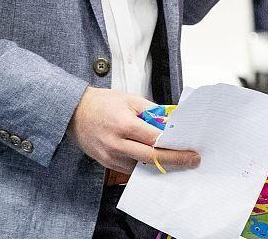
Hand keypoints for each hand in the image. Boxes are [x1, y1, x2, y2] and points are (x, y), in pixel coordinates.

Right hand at [69, 87, 200, 174]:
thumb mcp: (130, 99)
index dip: (175, 147)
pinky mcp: (107, 163)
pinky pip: (130, 169)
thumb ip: (152, 111)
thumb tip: (171, 122)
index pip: (155, 140)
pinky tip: (155, 160)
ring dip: (159, 164)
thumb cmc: (103, 102)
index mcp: (124, 124)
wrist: (75, 112)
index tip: (190, 149)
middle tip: (191, 161)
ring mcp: (111, 156)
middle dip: (174, 160)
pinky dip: (144, 165)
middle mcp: (117, 143)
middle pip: (151, 158)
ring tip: (176, 159)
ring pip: (142, 167)